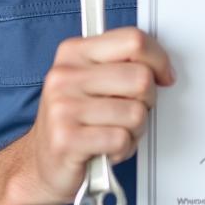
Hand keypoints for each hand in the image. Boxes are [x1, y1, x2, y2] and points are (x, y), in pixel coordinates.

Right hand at [22, 27, 175, 204]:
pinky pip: (121, 139)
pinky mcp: (66, 139)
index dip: (159, 59)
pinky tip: (107, 147)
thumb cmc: (74, 121)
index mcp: (74, 52)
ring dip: (135, 130)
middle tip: (130, 110)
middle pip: (141, 78)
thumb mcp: (93, 80)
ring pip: (136, 112)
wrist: (41, 164)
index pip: (133, 40)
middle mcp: (65, 75)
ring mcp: (63, 106)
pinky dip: (123, 149)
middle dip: (147, 101)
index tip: (163, 75)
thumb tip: (162, 66)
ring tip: (114, 131)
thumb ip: (123, 63)